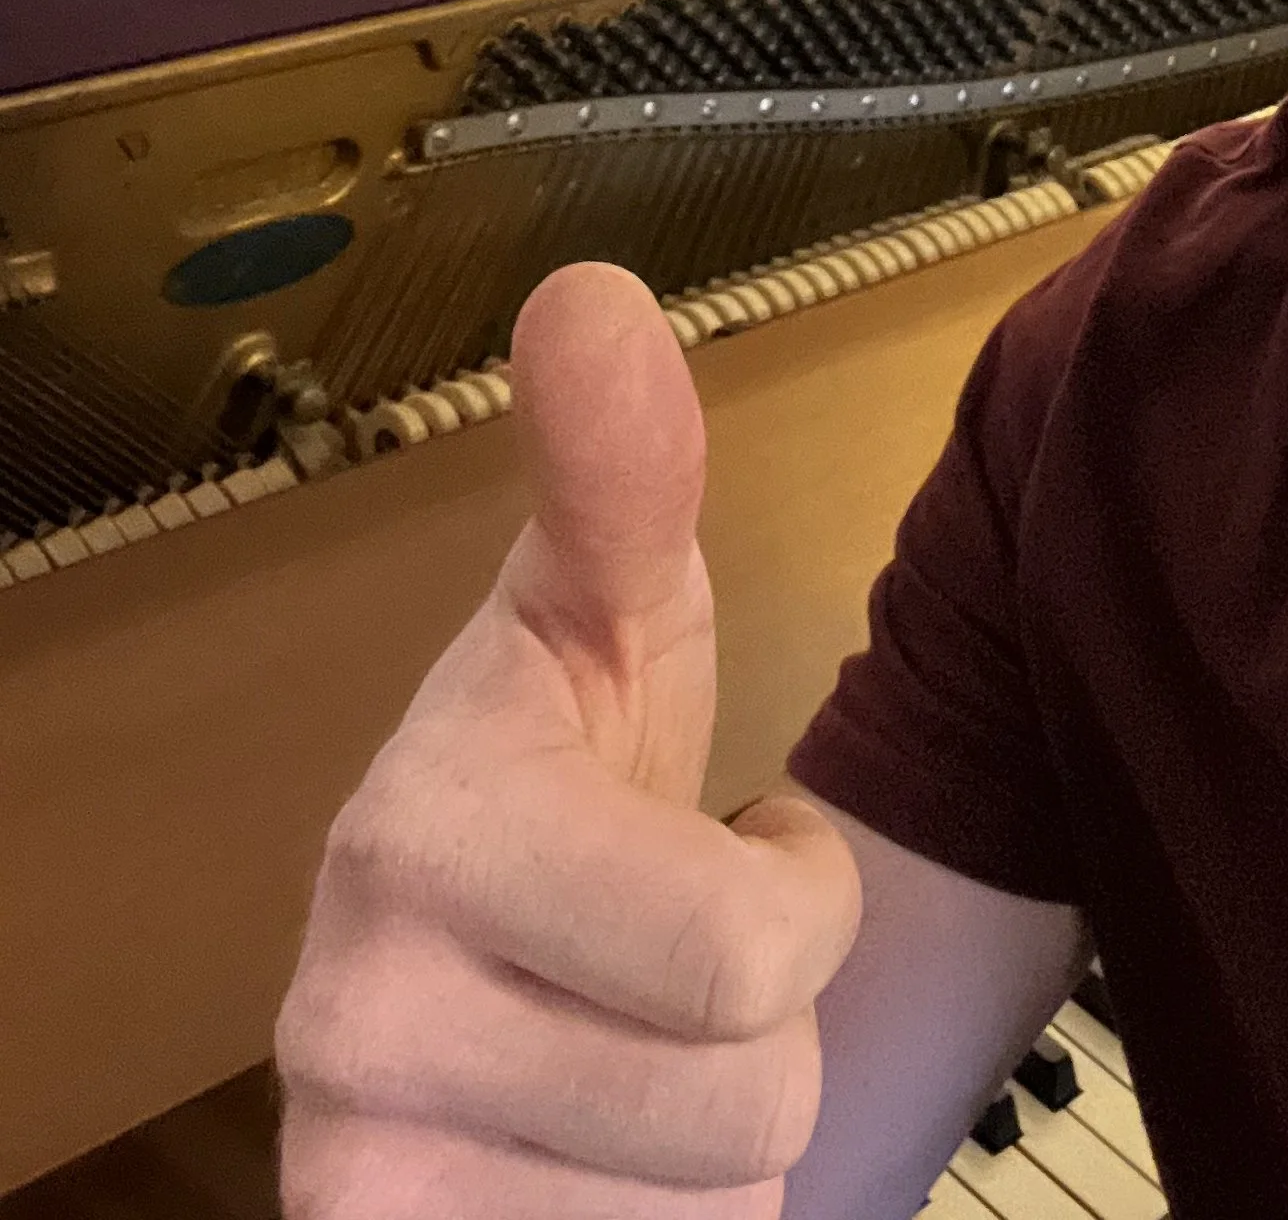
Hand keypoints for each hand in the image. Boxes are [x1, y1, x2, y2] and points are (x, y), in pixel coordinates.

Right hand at [277, 259, 862, 1214]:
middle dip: (774, 1013)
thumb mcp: (614, 630)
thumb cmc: (573, 795)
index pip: (752, 944)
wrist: (464, 1029)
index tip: (766, 840)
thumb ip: (624, 480)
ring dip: (719, 1136)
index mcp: (422, 825)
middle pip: (762, 1081)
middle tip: (704, 953)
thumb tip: (593, 289)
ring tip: (637, 1048)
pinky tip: (592, 1158)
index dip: (804, 898)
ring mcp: (366, 1179)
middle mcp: (353, 1018)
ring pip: (726, 1197)